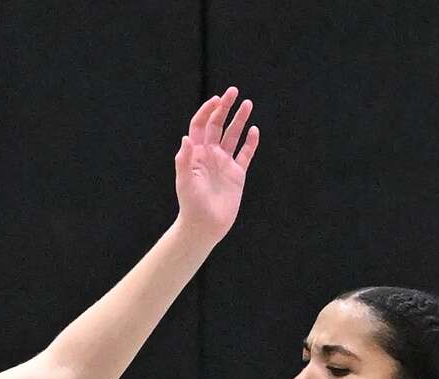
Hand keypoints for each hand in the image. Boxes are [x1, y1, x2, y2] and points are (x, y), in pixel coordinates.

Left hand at [175, 88, 258, 241]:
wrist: (205, 227)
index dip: (207, 111)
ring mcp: (224, 163)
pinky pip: (245, 154)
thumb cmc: (191, 206)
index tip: (216, 100)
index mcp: (196, 154)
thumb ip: (184, 160)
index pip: (200, 126)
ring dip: (240, 120)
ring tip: (247, 103)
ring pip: (233, 136)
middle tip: (234, 91)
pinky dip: (250, 142)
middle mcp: (210, 155)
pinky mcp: (236, 174)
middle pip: (217, 125)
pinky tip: (254, 130)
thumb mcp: (184, 182)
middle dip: (225, 107)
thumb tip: (186, 139)